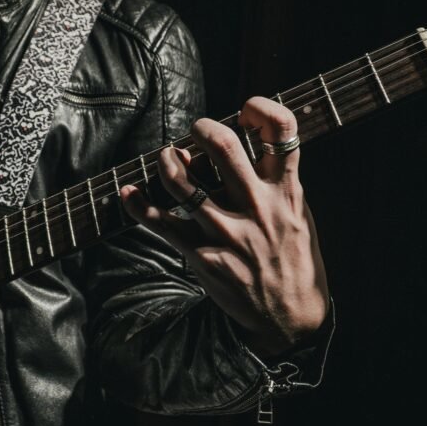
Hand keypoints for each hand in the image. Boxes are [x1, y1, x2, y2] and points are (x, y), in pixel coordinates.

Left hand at [121, 97, 328, 355]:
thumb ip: (275, 181)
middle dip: (202, 128)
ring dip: (166, 162)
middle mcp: (258, 207)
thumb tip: (241, 144)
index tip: (246, 111)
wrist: (291, 317)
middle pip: (224, 146)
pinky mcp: (203, 256)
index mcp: (287, 192)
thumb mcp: (298, 214)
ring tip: (166, 159)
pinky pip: (163, 224)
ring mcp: (228, 232)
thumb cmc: (293, 258)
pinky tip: (128, 194)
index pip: (283, 131)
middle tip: (196, 130)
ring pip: (183, 183)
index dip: (262, 108)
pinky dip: (139, 206)